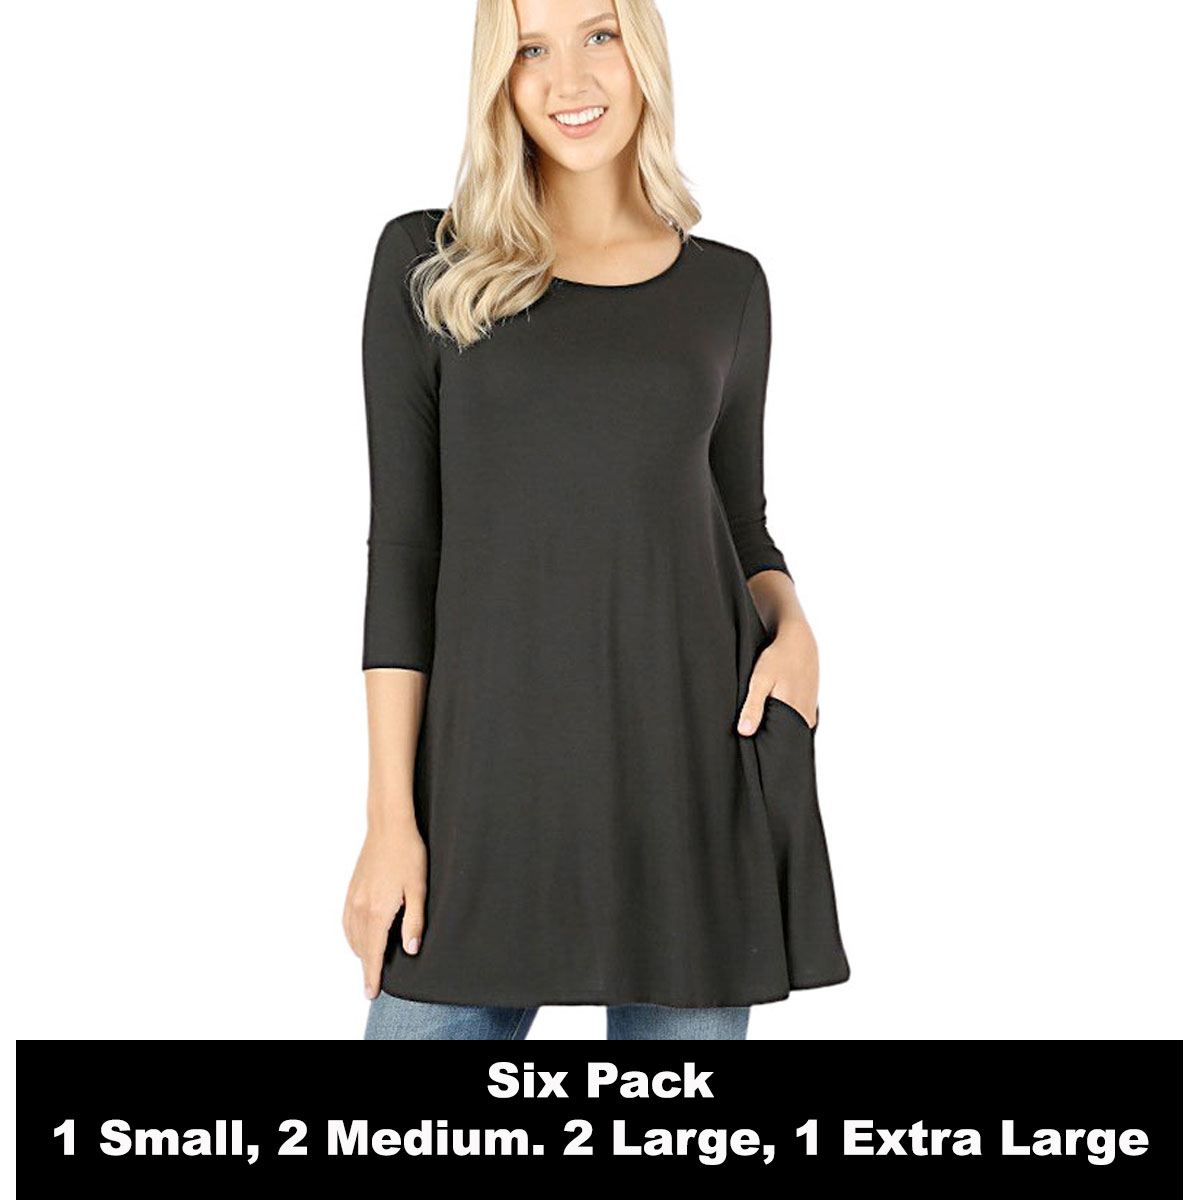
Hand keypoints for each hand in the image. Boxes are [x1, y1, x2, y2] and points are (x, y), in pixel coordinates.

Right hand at [343, 820, 427, 999]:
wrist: (389, 826)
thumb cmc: (408, 854)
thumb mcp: (418, 889)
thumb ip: (414, 922)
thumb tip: (411, 950)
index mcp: (377, 911)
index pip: (373, 952)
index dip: (373, 975)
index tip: (371, 993)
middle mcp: (360, 907)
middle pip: (361, 947)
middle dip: (367, 967)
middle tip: (374, 984)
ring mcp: (353, 898)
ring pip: (352, 936)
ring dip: (360, 952)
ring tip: (370, 965)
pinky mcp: (351, 889)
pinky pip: (346, 921)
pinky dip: (351, 935)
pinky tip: (358, 938)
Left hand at [736, 620, 818, 735]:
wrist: (799, 640)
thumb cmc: (779, 658)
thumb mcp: (760, 680)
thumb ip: (753, 707)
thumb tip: (744, 732)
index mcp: (796, 715)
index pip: (780, 742)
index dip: (766, 743)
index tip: (753, 739)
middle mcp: (806, 717)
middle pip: (785, 735)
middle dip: (770, 733)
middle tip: (756, 722)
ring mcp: (810, 711)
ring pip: (790, 726)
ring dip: (777, 722)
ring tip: (766, 709)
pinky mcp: (809, 704)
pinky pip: (795, 718)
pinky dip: (785, 714)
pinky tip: (775, 702)